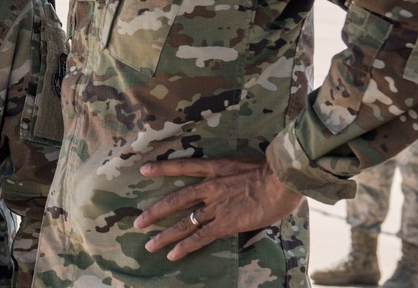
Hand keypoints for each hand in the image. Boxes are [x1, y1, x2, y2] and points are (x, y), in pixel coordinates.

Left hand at [132, 157, 302, 260]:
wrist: (280, 178)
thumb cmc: (272, 169)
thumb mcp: (246, 163)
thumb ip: (234, 174)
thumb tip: (237, 181)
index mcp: (214, 168)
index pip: (183, 166)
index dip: (162, 168)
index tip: (143, 170)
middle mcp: (209, 187)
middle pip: (175, 200)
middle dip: (155, 212)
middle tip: (137, 222)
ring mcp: (216, 206)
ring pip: (184, 223)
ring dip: (165, 235)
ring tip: (149, 245)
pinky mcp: (226, 223)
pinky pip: (201, 237)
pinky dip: (186, 246)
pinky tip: (173, 254)